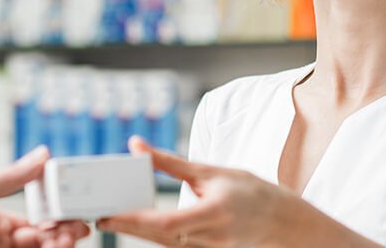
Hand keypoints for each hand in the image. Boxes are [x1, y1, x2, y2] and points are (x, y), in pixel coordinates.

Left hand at [0, 147, 91, 247]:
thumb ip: (14, 175)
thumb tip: (44, 153)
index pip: (38, 218)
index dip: (57, 217)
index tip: (73, 213)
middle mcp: (1, 239)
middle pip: (44, 240)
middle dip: (63, 234)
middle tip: (73, 231)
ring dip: (55, 245)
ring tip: (60, 240)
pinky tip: (45, 247)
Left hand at [97, 137, 373, 247]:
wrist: (288, 227)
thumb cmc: (253, 194)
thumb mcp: (213, 171)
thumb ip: (171, 163)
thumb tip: (137, 147)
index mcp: (211, 214)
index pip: (162, 223)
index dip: (131, 221)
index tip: (105, 214)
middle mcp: (208, 239)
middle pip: (154, 238)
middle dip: (123, 227)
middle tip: (97, 215)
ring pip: (161, 245)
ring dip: (135, 232)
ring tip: (112, 217)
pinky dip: (153, 237)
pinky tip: (138, 226)